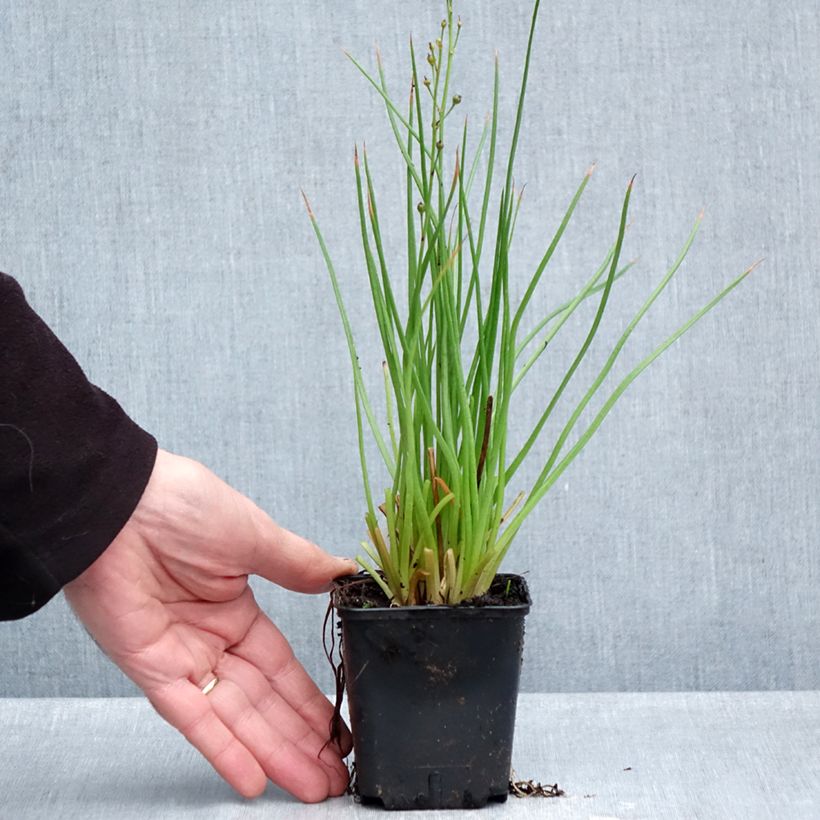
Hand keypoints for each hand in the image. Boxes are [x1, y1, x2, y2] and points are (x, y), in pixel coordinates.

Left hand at [65, 448, 356, 801]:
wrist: (119, 503)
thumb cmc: (182, 505)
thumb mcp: (254, 535)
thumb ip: (297, 564)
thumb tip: (342, 573)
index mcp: (235, 608)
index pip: (280, 667)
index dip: (310, 700)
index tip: (340, 727)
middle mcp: (210, 639)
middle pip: (264, 701)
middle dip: (301, 739)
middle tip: (336, 776)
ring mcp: (181, 657)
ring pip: (235, 717)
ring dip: (273, 753)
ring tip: (313, 786)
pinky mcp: (150, 669)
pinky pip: (190, 717)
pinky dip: (221, 748)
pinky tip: (253, 778)